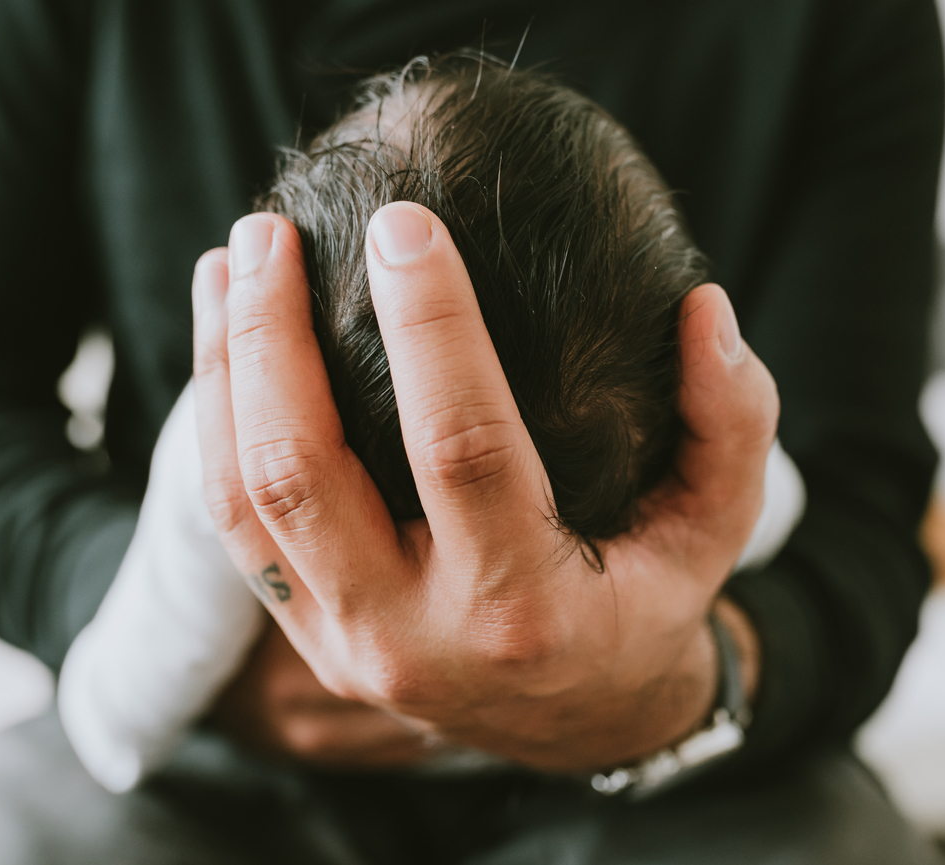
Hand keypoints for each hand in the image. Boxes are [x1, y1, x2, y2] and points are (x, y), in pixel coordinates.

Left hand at [191, 204, 776, 772]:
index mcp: (525, 606)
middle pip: (305, 472)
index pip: (462, 446)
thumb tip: (704, 307)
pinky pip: (231, 528)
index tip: (402, 222)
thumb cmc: (648, 602)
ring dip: (222, 371)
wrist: (581, 722)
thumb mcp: (719, 524)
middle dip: (274, 339)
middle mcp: (413, 635)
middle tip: (273, 230)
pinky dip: (212, 424)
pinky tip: (220, 342)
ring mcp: (343, 643)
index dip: (430, 328)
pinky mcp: (305, 637)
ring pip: (243, 497)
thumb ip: (732, 420)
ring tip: (226, 261)